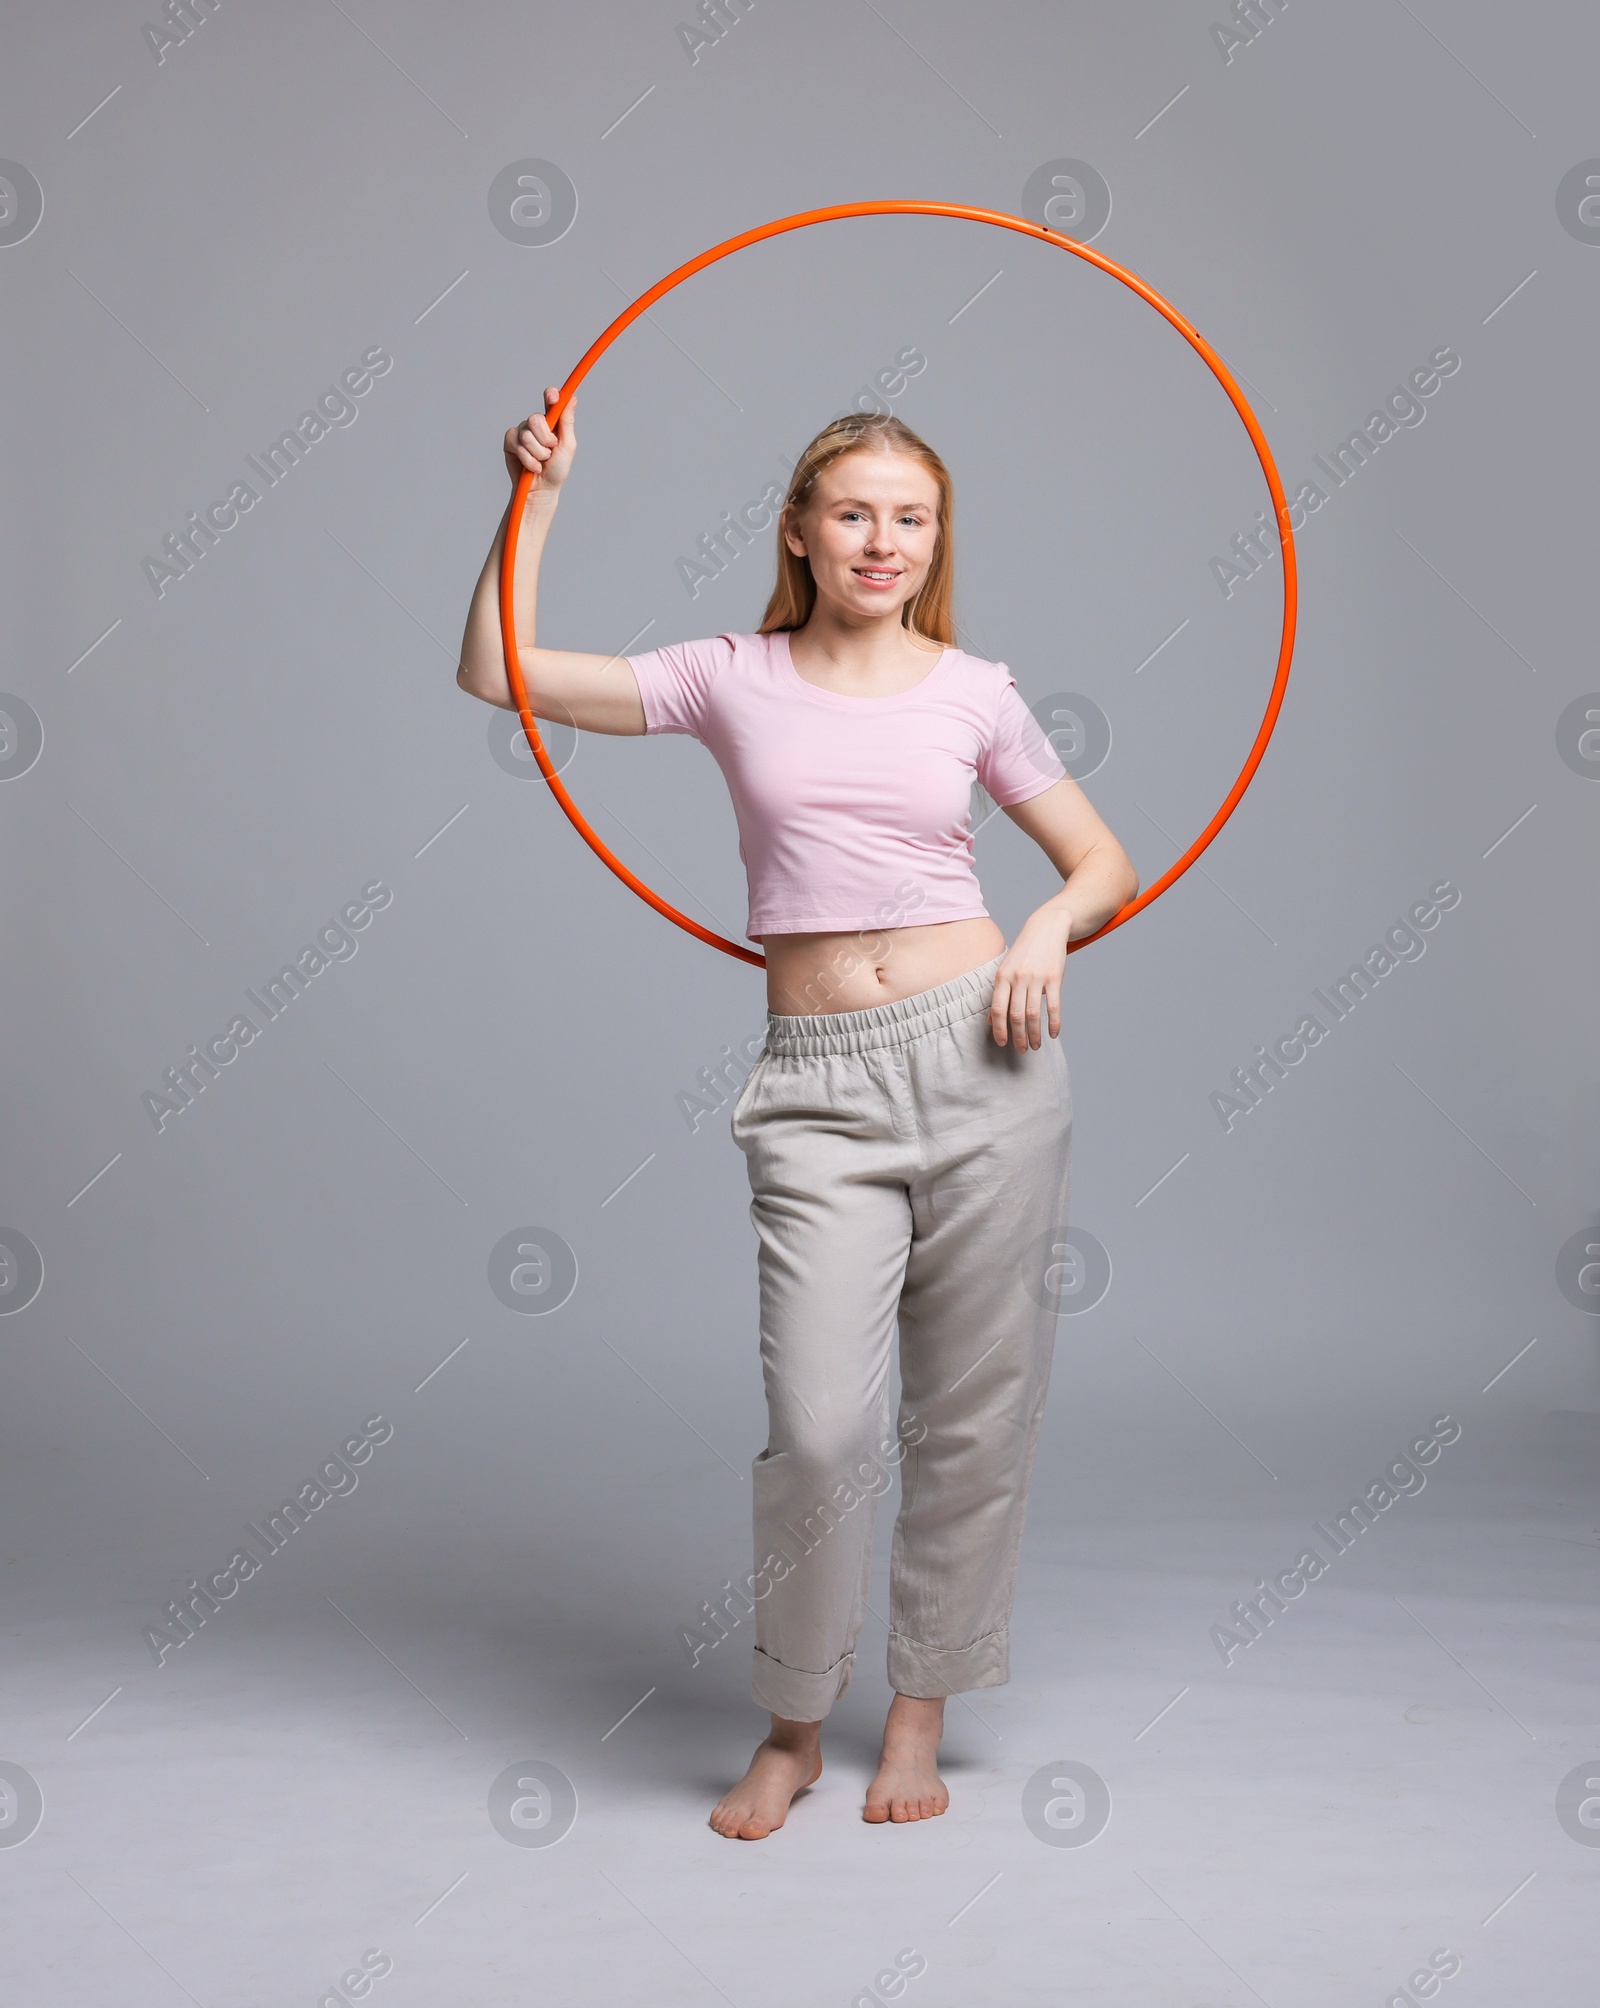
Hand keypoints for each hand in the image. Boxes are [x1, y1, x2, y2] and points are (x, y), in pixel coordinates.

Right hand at [504, 385, 576, 497]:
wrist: (542, 489)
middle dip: (545, 439)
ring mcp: (522, 431)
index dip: (551, 395)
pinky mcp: (510, 441)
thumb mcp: (567, 446)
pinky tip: (531, 466)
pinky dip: (527, 459)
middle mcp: (536, 424)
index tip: (553, 398)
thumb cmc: (557, 469)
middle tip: (550, 451)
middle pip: (535, 418)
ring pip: (527, 435)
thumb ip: (567, 422)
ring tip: (541, 462)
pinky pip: (516, 443)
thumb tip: (572, 398)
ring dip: (537, 454)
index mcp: (553, 421)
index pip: (551, 400)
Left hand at [989, 906, 1072, 1047]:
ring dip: (1035, 1034)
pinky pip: (1053, 1006)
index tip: (1002, 1043)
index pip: (997, 1009)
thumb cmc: (1024, 952)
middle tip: (1022, 1050)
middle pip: (1016, 1015)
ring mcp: (1036, 978)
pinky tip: (1053, 1034)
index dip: (998, 1029)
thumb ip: (999, 994)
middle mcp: (1017, 978)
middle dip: (1018, 1037)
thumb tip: (990, 1021)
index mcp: (1002, 976)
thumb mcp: (1006, 969)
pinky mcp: (1054, 978)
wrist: (1047, 928)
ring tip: (1036, 1045)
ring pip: (1033, 1014)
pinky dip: (1054, 1023)